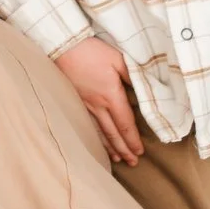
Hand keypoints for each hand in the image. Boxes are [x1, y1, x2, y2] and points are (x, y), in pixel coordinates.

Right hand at [54, 36, 143, 164]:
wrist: (63, 46)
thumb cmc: (91, 51)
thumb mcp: (118, 59)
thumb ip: (133, 75)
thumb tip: (146, 89)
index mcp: (111, 95)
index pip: (125, 124)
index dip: (133, 140)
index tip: (140, 152)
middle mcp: (98, 105)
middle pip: (113, 133)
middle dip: (124, 149)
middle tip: (133, 162)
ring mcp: (85, 105)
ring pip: (100, 132)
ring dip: (110, 147)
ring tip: (119, 159)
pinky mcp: (76, 101)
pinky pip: (88, 125)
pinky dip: (95, 138)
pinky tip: (99, 144)